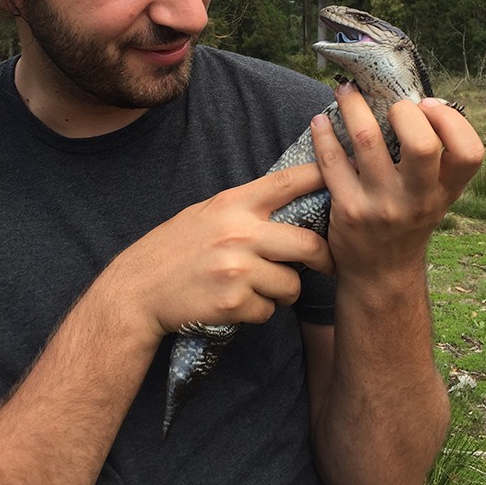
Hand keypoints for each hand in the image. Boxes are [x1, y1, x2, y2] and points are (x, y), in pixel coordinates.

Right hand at [103, 161, 335, 342]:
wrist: (137, 290)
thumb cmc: (175, 249)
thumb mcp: (208, 213)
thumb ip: (246, 208)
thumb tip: (293, 198)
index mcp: (233, 203)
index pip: (288, 182)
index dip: (323, 175)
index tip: (348, 172)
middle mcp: (239, 232)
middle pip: (308, 244)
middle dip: (323, 259)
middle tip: (326, 265)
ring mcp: (237, 269)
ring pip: (291, 284)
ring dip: (283, 290)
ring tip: (256, 286)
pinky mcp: (233, 303)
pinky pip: (269, 310)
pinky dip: (259, 311)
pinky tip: (236, 303)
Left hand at [310, 85, 483, 281]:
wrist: (380, 274)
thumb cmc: (408, 222)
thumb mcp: (434, 196)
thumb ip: (435, 159)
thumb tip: (416, 100)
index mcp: (445, 191)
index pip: (470, 152)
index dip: (452, 121)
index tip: (429, 106)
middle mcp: (418, 199)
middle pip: (422, 145)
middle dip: (404, 111)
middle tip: (390, 105)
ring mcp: (382, 205)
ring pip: (367, 140)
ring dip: (353, 106)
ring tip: (345, 91)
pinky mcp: (348, 210)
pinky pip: (332, 160)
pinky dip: (323, 134)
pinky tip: (320, 122)